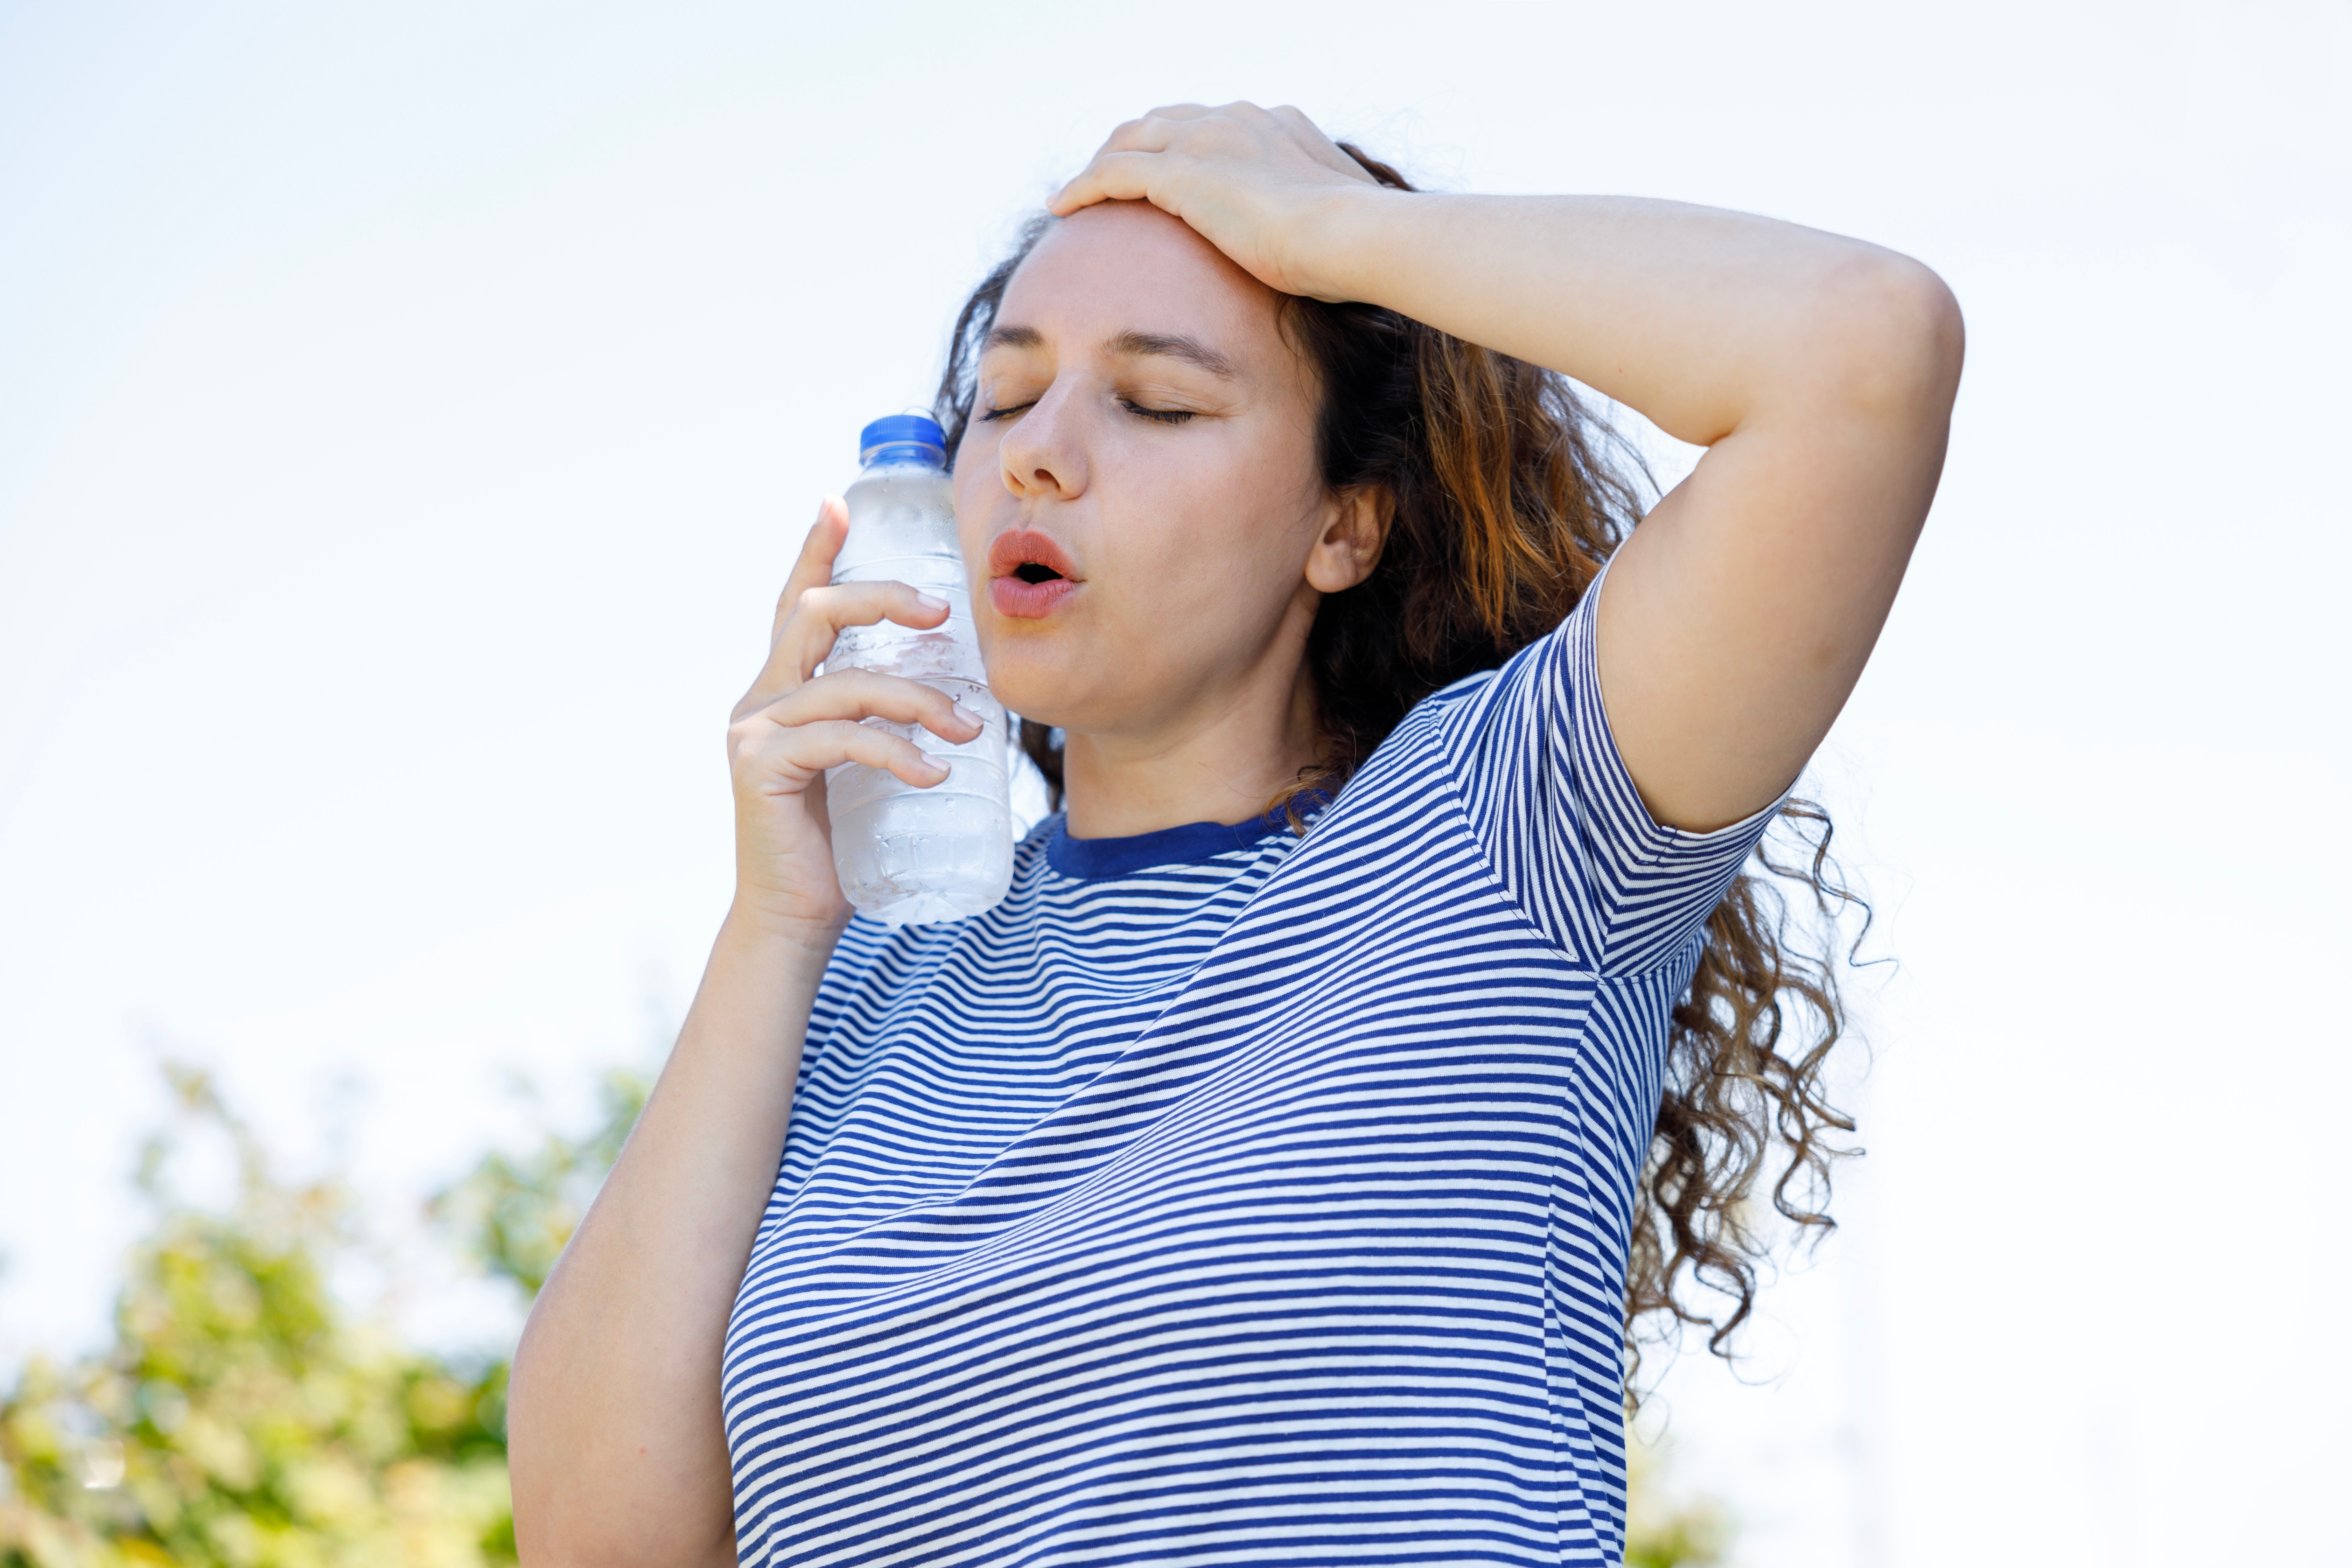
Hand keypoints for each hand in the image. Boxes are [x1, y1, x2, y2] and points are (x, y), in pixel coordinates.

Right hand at [725, 499, 985, 944]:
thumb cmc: (841, 841)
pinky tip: (934, 771)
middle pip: (814, 615)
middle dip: (881, 599)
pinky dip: (896, 751)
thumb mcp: (866, 765)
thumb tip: (957, 697)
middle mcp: (761, 698)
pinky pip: (844, 740)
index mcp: (783, 688)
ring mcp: (755, 731)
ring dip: (916, 698)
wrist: (797, 916)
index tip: (838, 503)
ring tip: (967, 727)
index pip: (797, 605)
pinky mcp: (761, 768)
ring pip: (846, 682)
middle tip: (942, 613)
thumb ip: (883, 723)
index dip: (815, 551)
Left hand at [1049, 101, 1381, 300]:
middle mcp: (1236, 120)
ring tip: (1077, 193)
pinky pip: (1113, 173)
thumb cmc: (1353, 246)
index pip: (1212, 124)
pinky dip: (1084, 186)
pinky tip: (1061, 207)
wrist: (1351, 236)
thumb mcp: (1335, 222)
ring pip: (1131, 140)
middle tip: (1109, 178)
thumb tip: (1321, 250)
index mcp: (1275, 124)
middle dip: (1132, 144)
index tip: (1164, 172)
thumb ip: (1315, 221)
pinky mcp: (1181, 173)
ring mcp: (1207, 140)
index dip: (1179, 144)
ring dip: (1101, 162)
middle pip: (1163, 121)